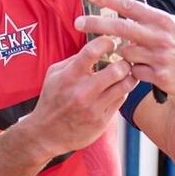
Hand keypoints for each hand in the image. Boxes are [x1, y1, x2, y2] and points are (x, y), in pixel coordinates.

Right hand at [24, 33, 137, 157]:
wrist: (46, 133)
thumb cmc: (51, 100)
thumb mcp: (54, 74)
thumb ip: (74, 60)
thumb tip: (97, 47)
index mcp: (69, 76)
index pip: (92, 51)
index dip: (107, 42)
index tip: (111, 41)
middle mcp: (82, 92)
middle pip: (117, 70)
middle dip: (124, 62)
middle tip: (123, 61)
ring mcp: (93, 108)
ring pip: (124, 86)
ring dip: (128, 77)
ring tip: (124, 74)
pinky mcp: (101, 121)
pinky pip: (121, 100)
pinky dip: (122, 91)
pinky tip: (116, 89)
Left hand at [76, 0, 174, 100]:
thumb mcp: (170, 24)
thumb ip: (146, 17)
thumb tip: (120, 1)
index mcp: (160, 20)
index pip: (129, 6)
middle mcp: (159, 36)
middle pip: (119, 28)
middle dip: (96, 24)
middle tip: (78, 22)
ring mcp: (159, 56)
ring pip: (124, 53)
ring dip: (124, 55)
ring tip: (139, 55)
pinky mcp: (159, 75)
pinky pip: (134, 72)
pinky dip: (136, 70)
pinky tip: (149, 69)